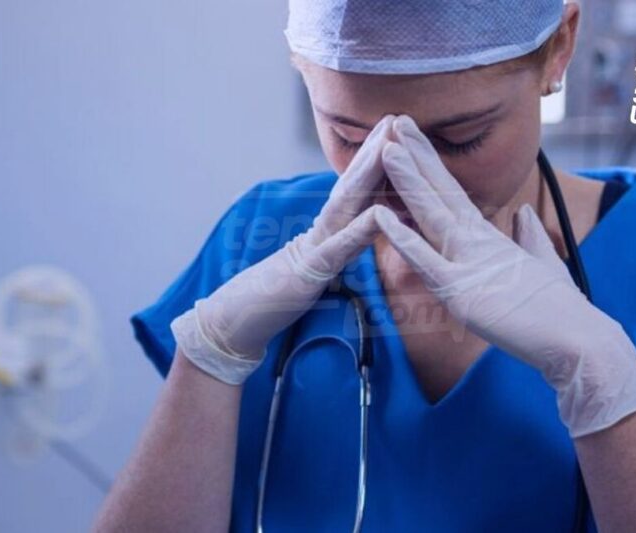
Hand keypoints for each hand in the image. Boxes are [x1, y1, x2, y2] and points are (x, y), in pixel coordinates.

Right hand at [171, 115, 395, 384]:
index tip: (398, 129)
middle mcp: (321, 232)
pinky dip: (360, 230)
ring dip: (369, 174)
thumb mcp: (318, 267)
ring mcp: (313, 249)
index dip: (377, 159)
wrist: (237, 321)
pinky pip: (338, 249)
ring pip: (346, 205)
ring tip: (390, 145)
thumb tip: (362, 230)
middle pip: (353, 186)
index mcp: (327, 231)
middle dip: (376, 151)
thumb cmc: (277, 297)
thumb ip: (338, 247)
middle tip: (397, 117)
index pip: (356, 190)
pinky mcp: (309, 274)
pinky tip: (379, 212)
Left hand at [373, 115, 635, 436]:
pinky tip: (381, 216)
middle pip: (440, 192)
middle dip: (416, 156)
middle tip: (394, 121)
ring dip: (408, 181)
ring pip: (431, 216)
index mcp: (489, 238)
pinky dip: (403, 239)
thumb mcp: (541, 264)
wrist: (579, 342)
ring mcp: (469, 265)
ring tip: (386, 147)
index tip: (413, 137)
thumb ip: (527, 237)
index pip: (453, 193)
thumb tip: (521, 215)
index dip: (432, 164)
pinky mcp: (463, 293)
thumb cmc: (561, 309)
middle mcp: (477, 243)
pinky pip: (426, 263)